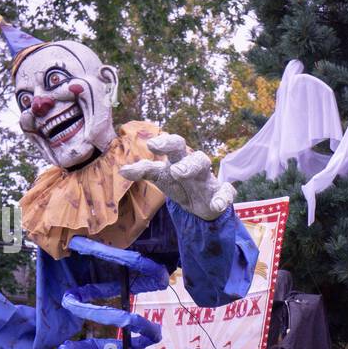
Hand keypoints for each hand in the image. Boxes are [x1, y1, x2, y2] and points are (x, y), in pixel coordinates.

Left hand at [118, 132, 234, 220]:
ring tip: (179, 173)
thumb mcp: (161, 177)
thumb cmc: (179, 185)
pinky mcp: (221, 194)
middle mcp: (194, 165)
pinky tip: (215, 205)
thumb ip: (143, 172)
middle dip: (178, 152)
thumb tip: (121, 171)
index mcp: (179, 159)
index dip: (164, 143)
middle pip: (189, 151)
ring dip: (191, 166)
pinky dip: (222, 198)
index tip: (150, 145)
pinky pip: (226, 192)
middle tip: (170, 164)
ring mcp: (208, 178)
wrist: (201, 205)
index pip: (174, 145)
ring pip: (203, 163)